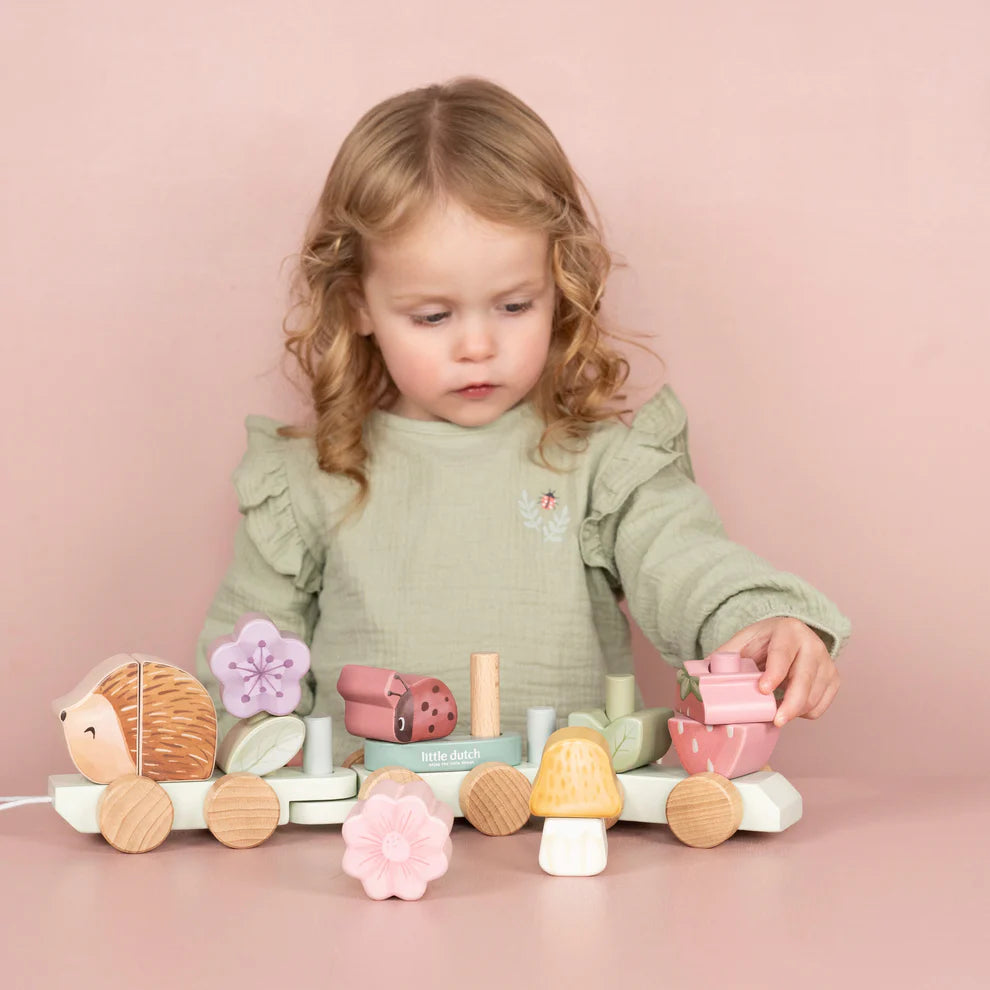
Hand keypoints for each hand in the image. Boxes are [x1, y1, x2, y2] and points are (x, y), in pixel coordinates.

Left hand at [712, 617, 839, 725]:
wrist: (789, 636)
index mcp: (788, 630)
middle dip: (791, 702)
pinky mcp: (834, 679)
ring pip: (814, 695)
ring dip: (794, 710)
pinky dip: (804, 712)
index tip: (763, 690)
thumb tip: (700, 678)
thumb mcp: (743, 642)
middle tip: (776, 721)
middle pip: (805, 678)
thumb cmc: (763, 642)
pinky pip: (821, 705)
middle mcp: (812, 643)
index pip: (783, 653)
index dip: (774, 673)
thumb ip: (725, 657)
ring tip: (775, 712)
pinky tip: (789, 706)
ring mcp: (827, 662)